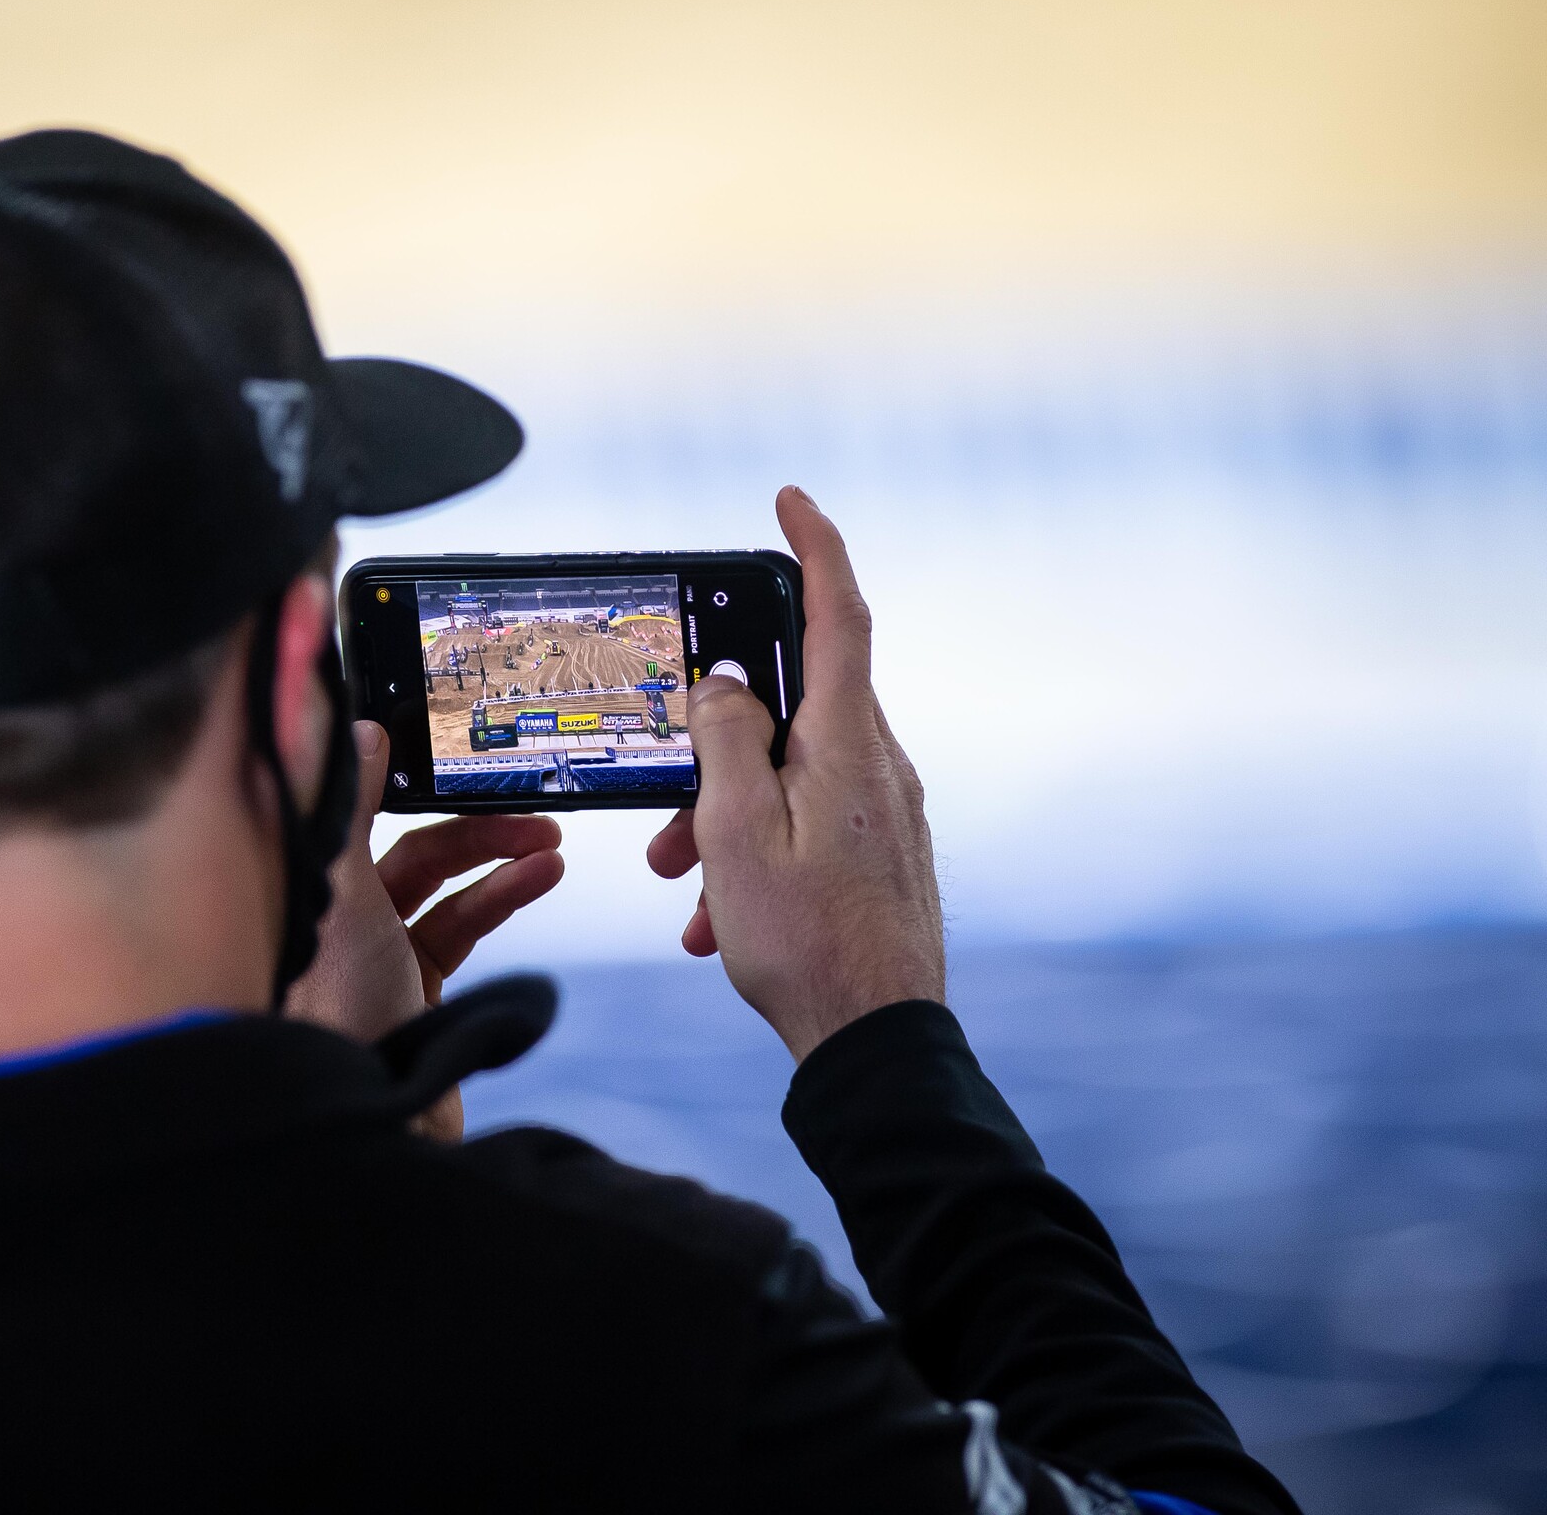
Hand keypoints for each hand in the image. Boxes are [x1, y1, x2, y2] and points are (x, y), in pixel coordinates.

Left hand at [288, 721, 563, 1138]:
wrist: (368, 1124)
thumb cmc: (338, 1007)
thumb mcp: (343, 890)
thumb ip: (352, 808)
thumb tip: (362, 733)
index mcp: (311, 889)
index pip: (363, 817)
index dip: (410, 786)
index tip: (457, 759)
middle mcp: (337, 920)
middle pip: (415, 855)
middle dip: (477, 831)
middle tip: (534, 813)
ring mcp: (377, 962)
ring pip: (445, 894)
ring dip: (500, 866)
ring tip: (553, 849)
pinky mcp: (416, 999)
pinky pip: (462, 934)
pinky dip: (500, 904)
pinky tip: (540, 883)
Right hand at [646, 487, 944, 1061]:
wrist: (876, 1045)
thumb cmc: (806, 945)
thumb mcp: (735, 833)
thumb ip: (726, 742)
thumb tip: (725, 685)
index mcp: (848, 745)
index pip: (838, 615)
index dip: (814, 546)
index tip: (788, 501)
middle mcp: (877, 767)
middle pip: (787, 711)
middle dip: (712, 748)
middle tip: (663, 811)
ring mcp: (882, 813)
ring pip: (784, 776)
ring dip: (720, 817)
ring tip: (680, 882)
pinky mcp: (879, 855)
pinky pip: (802, 825)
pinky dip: (751, 854)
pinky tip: (718, 916)